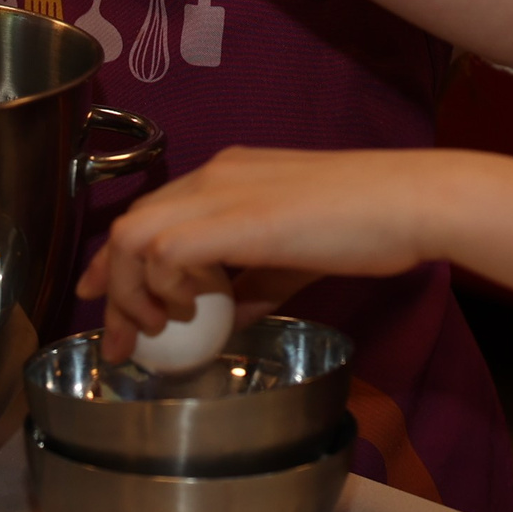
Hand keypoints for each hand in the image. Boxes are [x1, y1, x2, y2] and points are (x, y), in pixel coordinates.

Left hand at [78, 147, 457, 354]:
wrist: (408, 201)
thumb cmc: (368, 223)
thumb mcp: (296, 257)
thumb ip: (253, 285)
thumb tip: (225, 320)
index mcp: (228, 174)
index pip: (148, 212)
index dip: (117, 260)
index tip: (104, 299)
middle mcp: (215, 174)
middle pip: (129, 224)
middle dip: (111, 287)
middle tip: (119, 337)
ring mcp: (222, 190)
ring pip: (133, 235)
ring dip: (132, 291)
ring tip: (159, 328)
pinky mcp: (236, 217)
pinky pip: (166, 249)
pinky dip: (166, 285)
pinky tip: (193, 308)